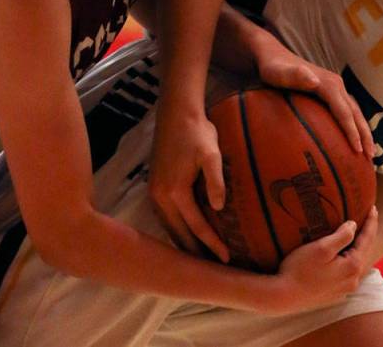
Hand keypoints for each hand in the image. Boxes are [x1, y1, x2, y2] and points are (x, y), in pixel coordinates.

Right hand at [149, 108, 230, 261]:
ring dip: (185, 244)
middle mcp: (159, 197)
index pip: (197, 227)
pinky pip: (165, 219)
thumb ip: (215, 182)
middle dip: (196, 253)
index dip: (213, 244)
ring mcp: (154, 193)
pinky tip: (187, 237)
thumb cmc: (198, 132)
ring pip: (169, 229)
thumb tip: (219, 208)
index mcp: (174, 192)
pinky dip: (177, 231)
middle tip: (215, 270)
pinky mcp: (154, 188)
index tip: (228, 259)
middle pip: (179, 235)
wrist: (177, 113)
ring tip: (202, 259)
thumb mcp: (212, 154)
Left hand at [255, 45, 374, 158]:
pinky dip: (353, 126)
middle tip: (370, 157)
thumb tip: (314, 82)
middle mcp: (336, 85)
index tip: (357, 151)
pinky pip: (347, 111)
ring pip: (355, 112)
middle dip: (365, 135)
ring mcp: (335, 89)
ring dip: (363, 132)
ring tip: (369, 153)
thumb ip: (294, 76)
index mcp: (328, 84)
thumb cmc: (273, 68)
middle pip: (355, 113)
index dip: (352, 132)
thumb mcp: (279, 73)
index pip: (344, 112)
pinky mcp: (330, 93)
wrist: (272, 56)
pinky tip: (352, 140)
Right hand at [262, 206, 378, 315]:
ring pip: (356, 263)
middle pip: (364, 252)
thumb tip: (354, 225)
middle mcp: (353, 279)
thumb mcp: (321, 247)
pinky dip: (350, 259)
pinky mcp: (335, 293)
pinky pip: (348, 272)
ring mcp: (344, 288)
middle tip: (369, 217)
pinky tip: (344, 255)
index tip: (373, 208)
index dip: (371, 222)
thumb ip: (342, 236)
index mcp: (352, 266)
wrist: (284, 296)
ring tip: (358, 234)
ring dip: (358, 248)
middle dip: (367, 234)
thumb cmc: (300, 269)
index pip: (367, 239)